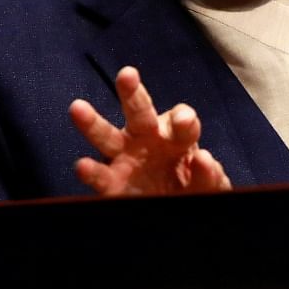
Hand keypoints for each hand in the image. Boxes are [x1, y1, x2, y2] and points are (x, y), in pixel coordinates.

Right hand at [68, 66, 231, 195]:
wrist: (175, 213)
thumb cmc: (193, 189)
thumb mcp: (210, 185)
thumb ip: (210, 174)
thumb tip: (203, 158)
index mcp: (178, 136)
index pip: (181, 120)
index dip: (183, 119)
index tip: (184, 121)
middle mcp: (148, 139)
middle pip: (140, 112)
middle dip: (133, 93)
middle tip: (127, 74)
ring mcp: (126, 159)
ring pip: (107, 136)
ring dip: (93, 123)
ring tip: (78, 108)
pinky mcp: (113, 184)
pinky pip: (100, 176)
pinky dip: (91, 172)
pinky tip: (82, 165)